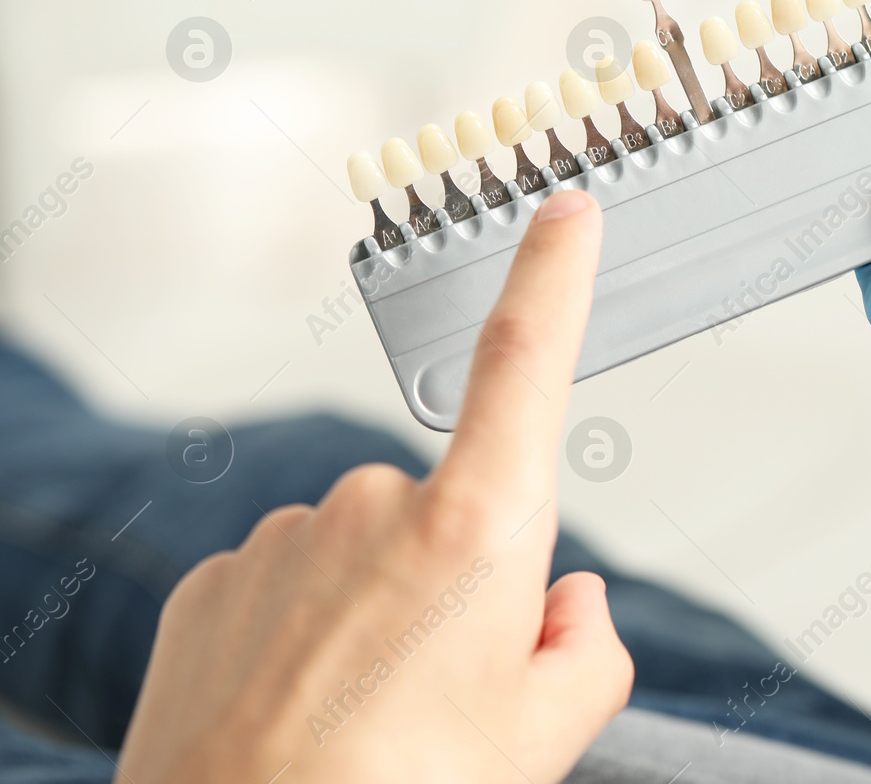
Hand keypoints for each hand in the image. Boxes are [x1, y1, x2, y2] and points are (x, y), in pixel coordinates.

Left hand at [118, 191, 631, 782]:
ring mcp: (283, 540)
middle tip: (448, 691)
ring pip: (369, 554)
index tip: (565, 209)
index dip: (553, 276)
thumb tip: (567, 604)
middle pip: (456, 511)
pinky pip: (291, 585)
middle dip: (465, 579)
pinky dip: (309, 635)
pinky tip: (300, 714)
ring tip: (364, 721)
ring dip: (381, 612)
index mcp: (476, 533)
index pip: (525, 364)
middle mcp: (373, 508)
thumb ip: (586, 651)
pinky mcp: (215, 581)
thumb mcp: (543, 742)